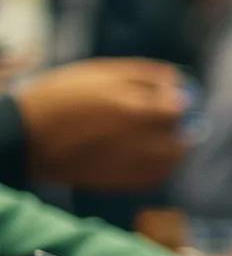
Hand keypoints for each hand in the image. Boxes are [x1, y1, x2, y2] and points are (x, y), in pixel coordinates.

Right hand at [15, 59, 184, 190]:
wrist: (26, 135)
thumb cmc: (60, 97)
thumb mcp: (99, 72)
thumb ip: (143, 75)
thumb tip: (179, 82)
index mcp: (132, 108)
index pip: (180, 107)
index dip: (181, 100)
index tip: (175, 97)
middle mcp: (137, 139)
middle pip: (182, 135)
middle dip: (182, 125)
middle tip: (171, 118)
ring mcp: (130, 164)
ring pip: (173, 160)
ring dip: (175, 147)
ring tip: (162, 136)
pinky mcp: (120, 182)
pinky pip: (156, 177)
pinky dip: (161, 166)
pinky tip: (148, 154)